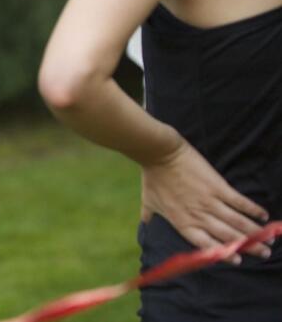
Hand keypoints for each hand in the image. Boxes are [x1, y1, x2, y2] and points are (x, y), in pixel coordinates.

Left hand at [141, 140, 271, 262]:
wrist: (159, 154)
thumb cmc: (152, 177)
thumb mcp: (148, 201)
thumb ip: (149, 215)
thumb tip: (144, 223)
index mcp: (182, 222)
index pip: (206, 244)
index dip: (223, 253)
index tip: (238, 260)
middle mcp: (199, 216)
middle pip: (228, 237)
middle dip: (249, 246)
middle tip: (264, 253)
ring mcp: (209, 202)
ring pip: (237, 222)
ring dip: (255, 232)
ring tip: (269, 240)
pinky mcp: (218, 187)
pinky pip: (239, 202)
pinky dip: (252, 209)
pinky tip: (264, 216)